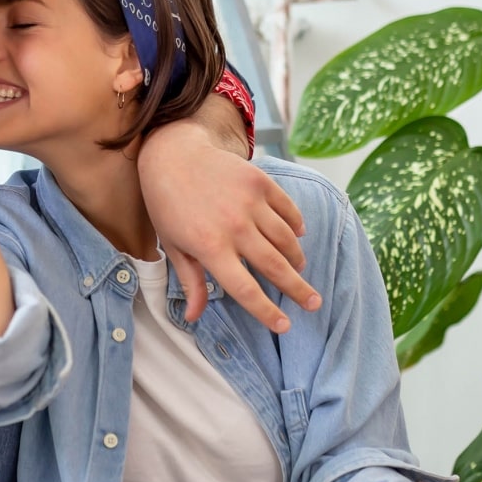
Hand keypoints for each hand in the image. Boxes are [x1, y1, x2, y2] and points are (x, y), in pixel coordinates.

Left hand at [139, 128, 318, 331]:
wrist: (173, 155)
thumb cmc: (168, 205)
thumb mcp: (173, 245)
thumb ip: (191, 280)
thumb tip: (193, 317)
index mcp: (210, 247)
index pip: (245, 290)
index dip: (267, 312)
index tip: (284, 326)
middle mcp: (234, 227)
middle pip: (275, 267)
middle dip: (298, 290)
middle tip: (313, 304)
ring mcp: (250, 202)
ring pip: (285, 239)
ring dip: (296, 259)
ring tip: (300, 270)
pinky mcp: (260, 181)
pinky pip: (287, 209)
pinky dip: (295, 225)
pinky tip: (297, 236)